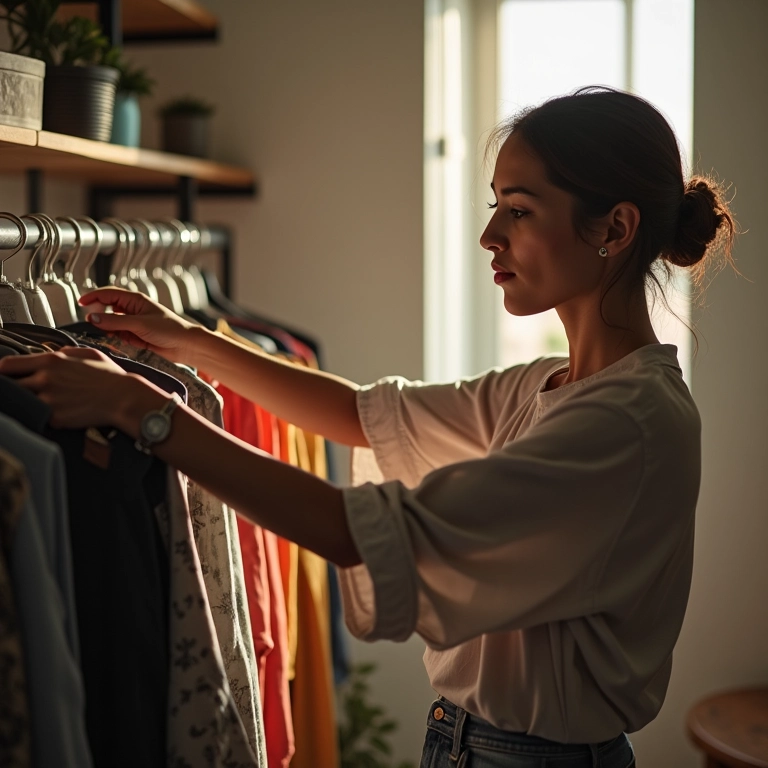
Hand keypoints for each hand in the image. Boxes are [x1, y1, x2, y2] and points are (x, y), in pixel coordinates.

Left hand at [0, 347, 139, 429]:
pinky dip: (47, 417)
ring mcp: (48, 400)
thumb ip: (65, 352)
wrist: (124, 398)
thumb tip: (53, 353)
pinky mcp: (55, 418)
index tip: (6, 376)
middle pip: (10, 386)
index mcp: (51, 361)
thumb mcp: (89, 354)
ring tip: (44, 403)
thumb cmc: (111, 376)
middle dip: (15, 389)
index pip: (7, 365)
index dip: (3, 372)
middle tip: (27, 392)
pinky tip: (60, 413)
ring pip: (23, 403)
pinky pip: (42, 417)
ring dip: (29, 403)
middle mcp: (45, 379)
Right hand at [79, 287, 200, 364]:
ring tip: (105, 335)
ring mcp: (133, 324)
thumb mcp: (140, 324)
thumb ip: (115, 322)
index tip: (81, 304)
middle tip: (91, 324)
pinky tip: (116, 342)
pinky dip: (115, 338)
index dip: (93, 297)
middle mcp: (132, 310)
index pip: (109, 294)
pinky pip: (118, 336)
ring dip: (107, 329)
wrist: (185, 346)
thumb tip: (92, 319)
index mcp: (135, 300)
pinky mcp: (135, 336)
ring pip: (111, 324)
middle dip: (98, 315)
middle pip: (107, 309)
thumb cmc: (169, 329)